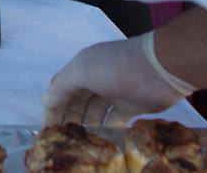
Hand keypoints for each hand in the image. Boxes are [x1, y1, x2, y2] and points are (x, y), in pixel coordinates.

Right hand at [43, 35, 191, 126]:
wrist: (160, 69)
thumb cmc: (116, 68)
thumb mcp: (82, 71)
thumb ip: (61, 86)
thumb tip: (46, 101)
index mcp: (81, 67)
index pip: (60, 89)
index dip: (52, 108)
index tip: (49, 129)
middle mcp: (95, 79)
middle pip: (75, 102)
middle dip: (68, 118)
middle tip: (65, 138)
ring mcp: (113, 92)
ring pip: (93, 112)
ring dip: (86, 124)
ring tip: (82, 140)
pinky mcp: (130, 106)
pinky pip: (112, 120)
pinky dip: (106, 128)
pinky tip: (102, 138)